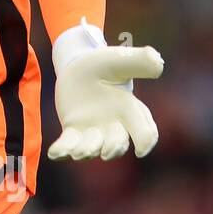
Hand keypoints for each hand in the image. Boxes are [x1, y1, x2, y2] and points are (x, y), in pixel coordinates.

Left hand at [50, 21, 163, 160]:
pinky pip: (67, 145)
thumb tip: (158, 64)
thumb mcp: (120, 60)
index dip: (145, 142)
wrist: (80, 67)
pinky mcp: (73, 130)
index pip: (145, 132)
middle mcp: (113, 125)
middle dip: (113, 148)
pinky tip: (55, 153)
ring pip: (92, 148)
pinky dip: (62, 150)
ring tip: (78, 152)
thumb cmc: (105, 65)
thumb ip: (140, 60)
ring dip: (86, 151)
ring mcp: (92, 130)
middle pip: (117, 145)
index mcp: (130, 110)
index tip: (141, 151)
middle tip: (106, 152)